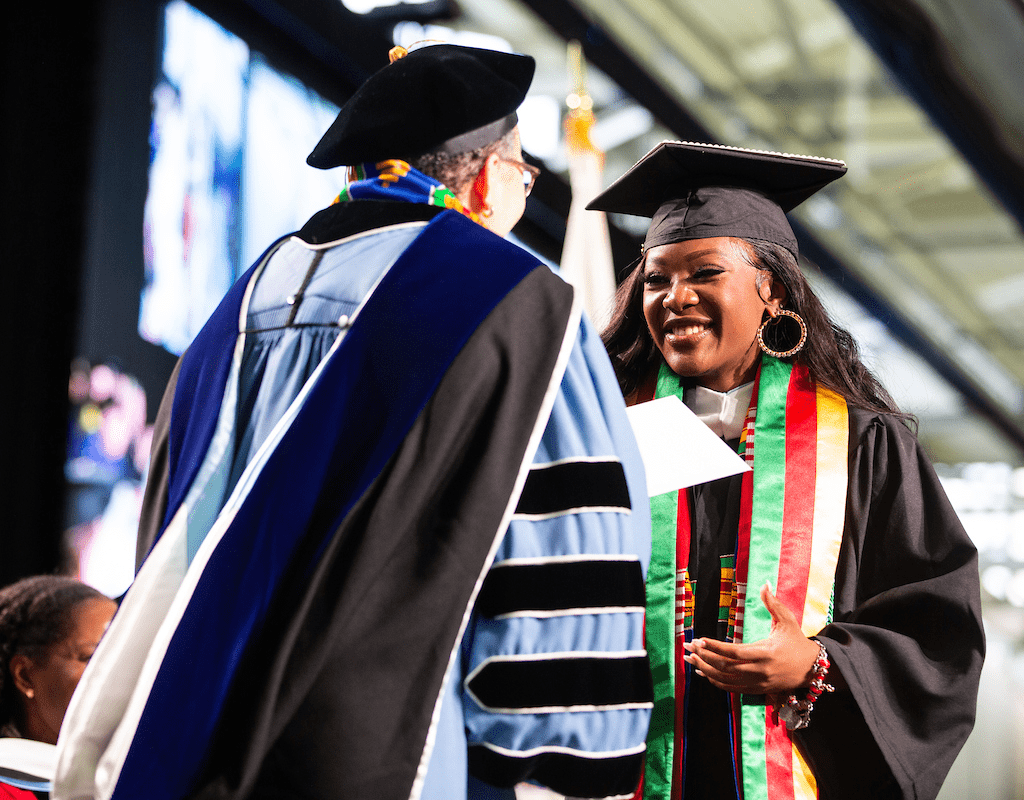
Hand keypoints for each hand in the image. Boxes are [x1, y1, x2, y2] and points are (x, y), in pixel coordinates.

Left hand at [682, 582, 819, 694]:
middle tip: (687, 647)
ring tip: (689, 659)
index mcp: (766, 653)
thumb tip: (764, 583)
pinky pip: (731, 688)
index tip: (698, 639)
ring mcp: (758, 683)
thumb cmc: (798, 641)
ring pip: (725, 679)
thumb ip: (773, 603)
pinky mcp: (757, 690)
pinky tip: (703, 672)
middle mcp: (760, 671)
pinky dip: (715, 681)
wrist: (813, 669)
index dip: (714, 646)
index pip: (734, 652)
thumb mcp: (787, 620)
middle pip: (725, 666)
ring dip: (705, 669)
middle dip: (703, 656)